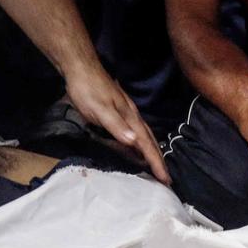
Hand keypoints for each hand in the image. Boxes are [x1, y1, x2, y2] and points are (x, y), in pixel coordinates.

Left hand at [65, 65, 169, 183]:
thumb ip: (117, 126)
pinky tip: (135, 148)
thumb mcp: (100, 110)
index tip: (165, 179)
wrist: (80, 69)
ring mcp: (126, 114)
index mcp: (130, 118)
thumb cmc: (88, 90)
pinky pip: (134, 133)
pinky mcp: (118, 113)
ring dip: (151, 153)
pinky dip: (139, 144)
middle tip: (166, 178)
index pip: (147, 143)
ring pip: (143, 137)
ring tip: (156, 167)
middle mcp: (132, 117)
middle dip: (158, 159)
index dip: (155, 161)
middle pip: (149, 141)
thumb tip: (135, 142)